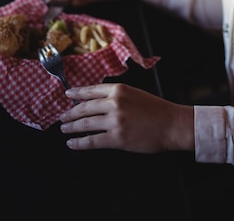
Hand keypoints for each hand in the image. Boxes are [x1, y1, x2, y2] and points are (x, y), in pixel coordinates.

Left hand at [59, 83, 193, 152]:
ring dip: (71, 128)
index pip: (91, 90)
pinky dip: (79, 143)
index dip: (76, 93)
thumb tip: (96, 101)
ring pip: (85, 124)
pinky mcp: (117, 139)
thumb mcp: (134, 94)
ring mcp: (115, 121)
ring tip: (64, 130)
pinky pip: (92, 141)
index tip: (67, 95)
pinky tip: (72, 144)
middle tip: (61, 117)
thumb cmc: (156, 109)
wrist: (171, 124)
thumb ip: (116, 96)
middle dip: (70, 113)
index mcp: (119, 89)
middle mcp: (114, 103)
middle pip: (84, 108)